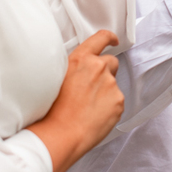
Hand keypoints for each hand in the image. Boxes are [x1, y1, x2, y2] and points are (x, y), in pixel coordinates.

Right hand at [27, 30, 122, 171]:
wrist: (61, 133)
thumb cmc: (53, 109)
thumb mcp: (58, 77)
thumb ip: (76, 67)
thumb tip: (83, 69)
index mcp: (81, 59)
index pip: (101, 38)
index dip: (109, 38)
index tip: (113, 41)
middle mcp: (98, 67)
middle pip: (111, 62)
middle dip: (106, 71)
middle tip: (93, 87)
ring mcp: (111, 84)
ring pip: (113, 84)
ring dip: (105, 91)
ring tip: (88, 107)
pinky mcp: (118, 101)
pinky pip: (116, 101)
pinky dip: (109, 107)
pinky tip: (94, 116)